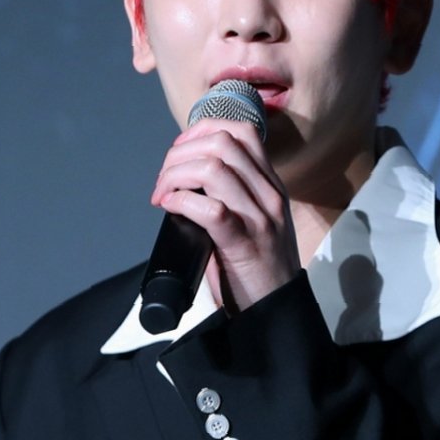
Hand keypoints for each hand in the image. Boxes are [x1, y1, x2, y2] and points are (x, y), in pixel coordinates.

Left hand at [150, 117, 300, 312]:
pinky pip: (210, 209)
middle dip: (181, 153)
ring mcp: (259, 219)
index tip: (178, 151)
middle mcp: (268, 194)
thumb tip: (185, 176)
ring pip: (213, 168)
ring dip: (175, 175)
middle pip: (222, 142)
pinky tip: (170, 208)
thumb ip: (231, 194)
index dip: (202, 130)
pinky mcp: (244, 245)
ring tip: (162, 194)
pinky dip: (181, 201)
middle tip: (164, 179)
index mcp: (270, 184)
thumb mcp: (253, 218)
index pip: (241, 131)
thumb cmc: (256, 267)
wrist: (276, 310)